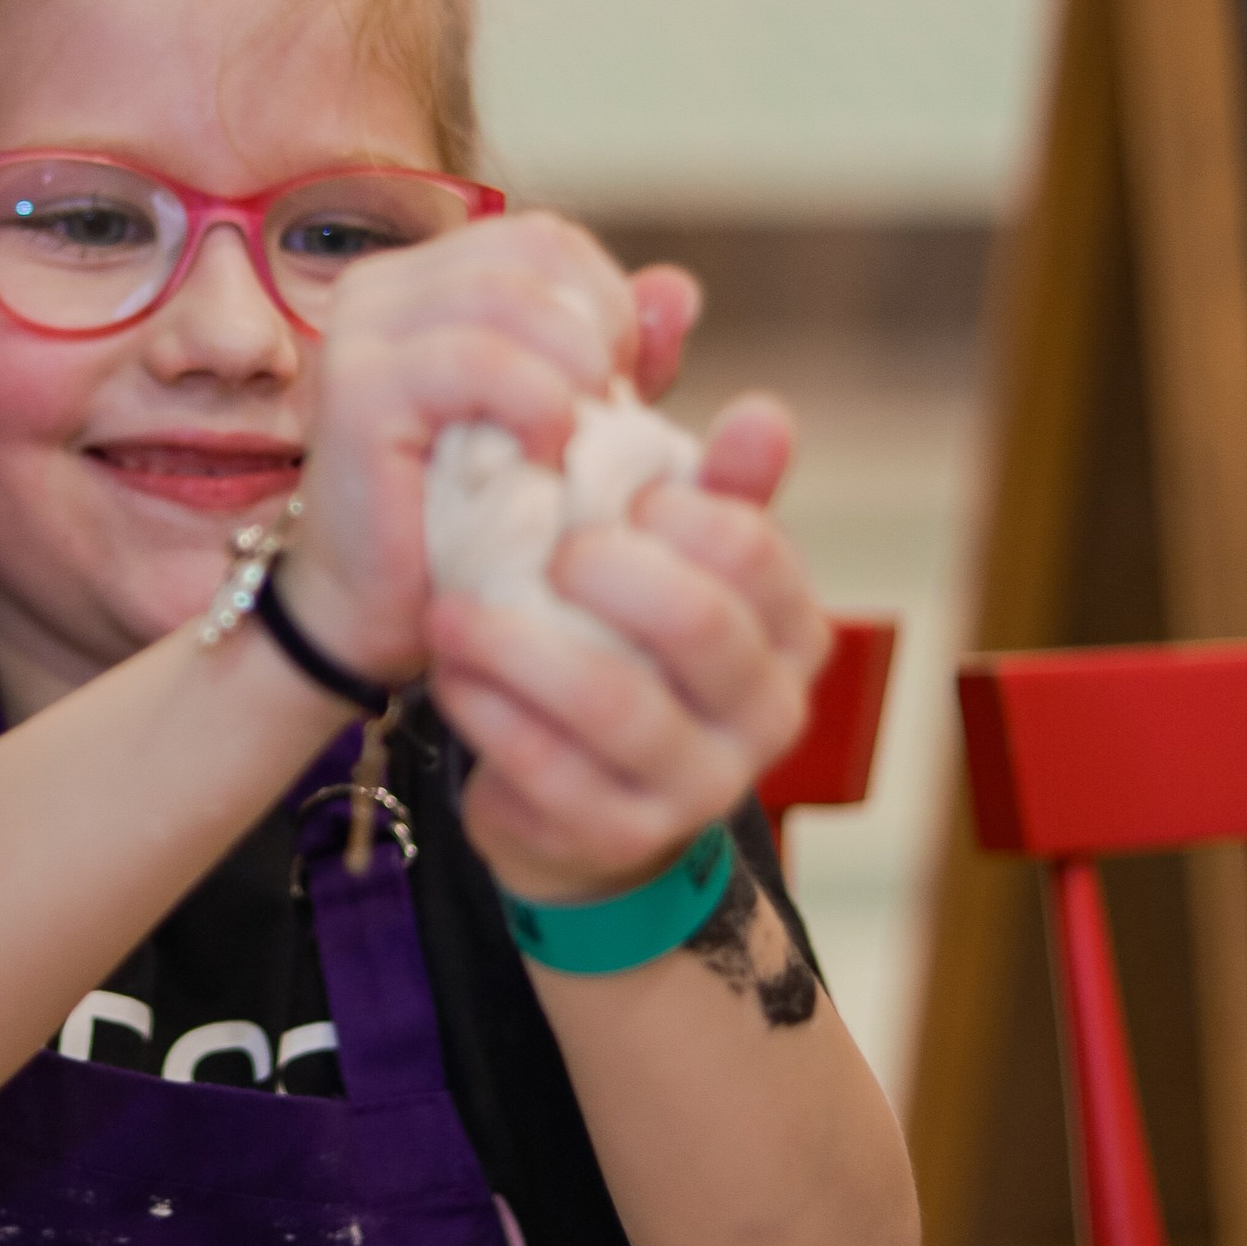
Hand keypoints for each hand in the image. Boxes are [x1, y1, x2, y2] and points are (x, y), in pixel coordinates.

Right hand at [282, 215, 700, 685]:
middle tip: (605, 420)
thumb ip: (620, 355)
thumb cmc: (471, 521)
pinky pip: (479, 360)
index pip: (547, 239)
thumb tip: (679, 290)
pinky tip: (546, 459)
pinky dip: (538, 405)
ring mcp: (361, 332)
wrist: (386, 614)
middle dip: (598, 334)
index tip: (615, 391)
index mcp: (425, 278)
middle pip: (534, 250)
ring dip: (574, 370)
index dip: (607, 305)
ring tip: (577, 441)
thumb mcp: (566, 423)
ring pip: (510, 295)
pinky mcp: (358, 390)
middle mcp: (380, 286)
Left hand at [424, 394, 829, 901]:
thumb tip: (764, 410)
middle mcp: (770, 714)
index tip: (606, 494)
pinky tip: (451, 675)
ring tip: (451, 612)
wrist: (584, 802)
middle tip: (541, 550)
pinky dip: (490, 713)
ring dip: (519, 647)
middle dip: (605, 572)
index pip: (754, 550)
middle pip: (700, 624)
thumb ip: (715, 488)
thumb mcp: (675, 566)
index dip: (673, 509)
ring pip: (616, 704)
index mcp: (795, 633)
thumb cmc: (630, 651)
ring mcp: (702, 786)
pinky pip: (549, 769)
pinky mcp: (624, 835)